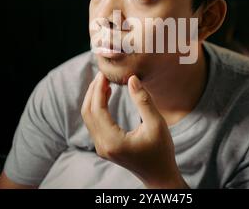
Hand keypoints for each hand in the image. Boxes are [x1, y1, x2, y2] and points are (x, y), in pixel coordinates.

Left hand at [81, 71, 188, 188]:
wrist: (159, 176)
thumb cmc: (161, 151)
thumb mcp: (156, 124)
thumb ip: (143, 101)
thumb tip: (132, 79)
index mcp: (113, 141)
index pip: (97, 109)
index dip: (98, 89)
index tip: (104, 73)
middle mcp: (102, 145)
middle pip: (88, 112)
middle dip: (93, 91)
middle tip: (102, 74)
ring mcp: (101, 147)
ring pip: (88, 117)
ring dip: (93, 98)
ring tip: (103, 81)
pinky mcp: (104, 146)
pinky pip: (94, 122)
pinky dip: (96, 106)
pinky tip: (106, 94)